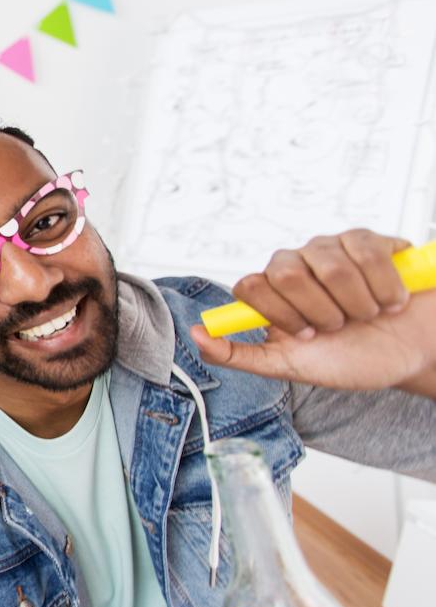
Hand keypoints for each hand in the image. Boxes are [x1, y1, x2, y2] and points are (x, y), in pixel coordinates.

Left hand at [193, 229, 435, 389]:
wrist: (411, 354)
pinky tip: (391, 298)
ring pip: (331, 266)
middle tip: (339, 325)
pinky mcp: (367, 240)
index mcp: (269, 293)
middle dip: (321, 310)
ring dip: (358, 303)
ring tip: (367, 314)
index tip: (308, 333)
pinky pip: (367, 252)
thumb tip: (196, 334)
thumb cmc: (350, 358)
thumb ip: (238, 355)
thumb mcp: (289, 367)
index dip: (281, 313)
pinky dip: (385, 286)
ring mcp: (328, 249)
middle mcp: (293, 265)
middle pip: (285, 272)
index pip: (250, 286)